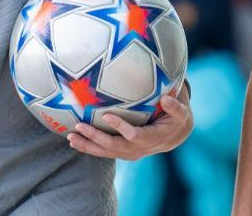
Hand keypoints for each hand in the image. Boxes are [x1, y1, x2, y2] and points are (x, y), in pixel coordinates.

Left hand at [67, 87, 192, 160]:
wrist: (173, 138)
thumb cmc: (175, 121)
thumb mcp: (181, 114)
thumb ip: (175, 107)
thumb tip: (166, 98)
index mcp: (151, 138)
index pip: (133, 135)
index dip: (120, 127)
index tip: (106, 116)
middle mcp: (137, 149)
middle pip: (113, 146)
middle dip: (95, 137)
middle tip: (79, 127)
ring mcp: (128, 153)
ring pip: (105, 152)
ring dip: (87, 145)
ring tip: (70, 137)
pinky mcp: (122, 153)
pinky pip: (103, 152)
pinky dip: (89, 148)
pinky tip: (75, 142)